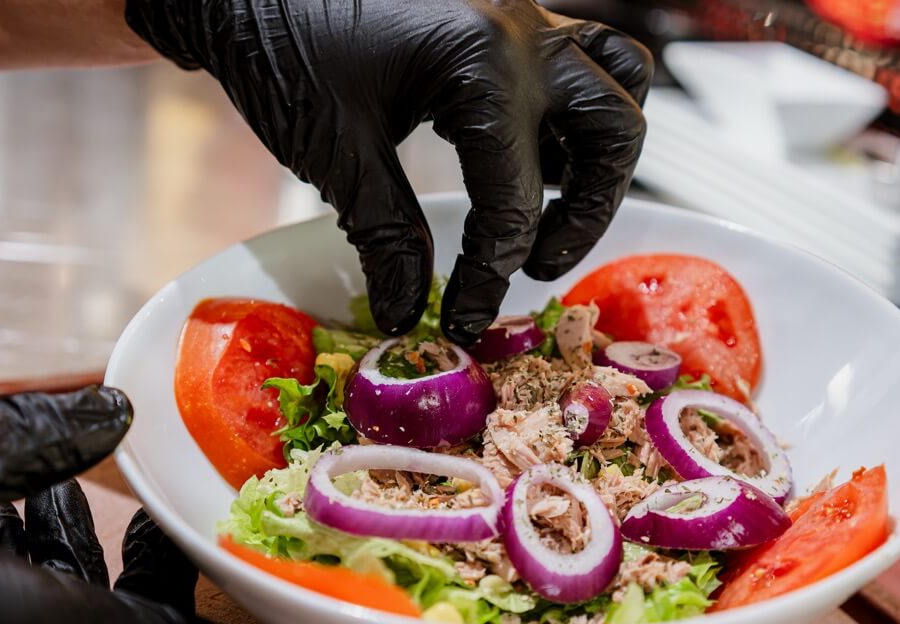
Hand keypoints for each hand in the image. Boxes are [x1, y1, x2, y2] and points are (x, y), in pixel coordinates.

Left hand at [126, 0, 650, 343]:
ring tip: (548, 209)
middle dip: (585, 213)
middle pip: (614, 132)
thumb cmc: (282, 46)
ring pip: (617, 83)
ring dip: (599, 157)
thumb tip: (411, 310)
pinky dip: (571, 114)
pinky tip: (527, 157)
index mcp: (483, 64)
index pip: (516, 199)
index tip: (467, 317)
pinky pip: (577, 61)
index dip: (494, 274)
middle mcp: (521, 31)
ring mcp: (520, 13)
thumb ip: (387, 236)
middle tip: (538, 264)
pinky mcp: (502, 15)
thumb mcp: (337, 152)